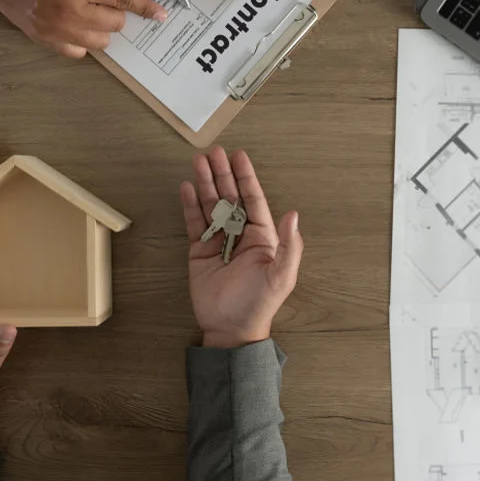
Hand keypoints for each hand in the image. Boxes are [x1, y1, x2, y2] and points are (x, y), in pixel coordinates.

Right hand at [0, 0, 166, 57]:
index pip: (122, 0)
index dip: (145, 8)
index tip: (161, 15)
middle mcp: (71, 11)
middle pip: (115, 24)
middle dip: (116, 11)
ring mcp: (58, 30)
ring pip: (101, 42)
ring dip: (102, 28)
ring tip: (87, 11)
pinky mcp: (46, 41)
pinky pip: (79, 52)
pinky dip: (83, 41)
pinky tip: (75, 25)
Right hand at [180, 148, 302, 347]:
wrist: (231, 328)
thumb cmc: (259, 303)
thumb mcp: (281, 276)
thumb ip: (289, 245)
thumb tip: (293, 214)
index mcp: (263, 236)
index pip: (253, 199)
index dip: (246, 178)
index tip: (239, 156)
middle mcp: (240, 234)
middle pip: (230, 197)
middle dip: (222, 174)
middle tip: (213, 152)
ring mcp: (219, 241)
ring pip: (211, 205)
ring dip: (205, 184)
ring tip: (197, 161)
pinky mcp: (199, 251)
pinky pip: (194, 223)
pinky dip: (189, 205)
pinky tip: (186, 187)